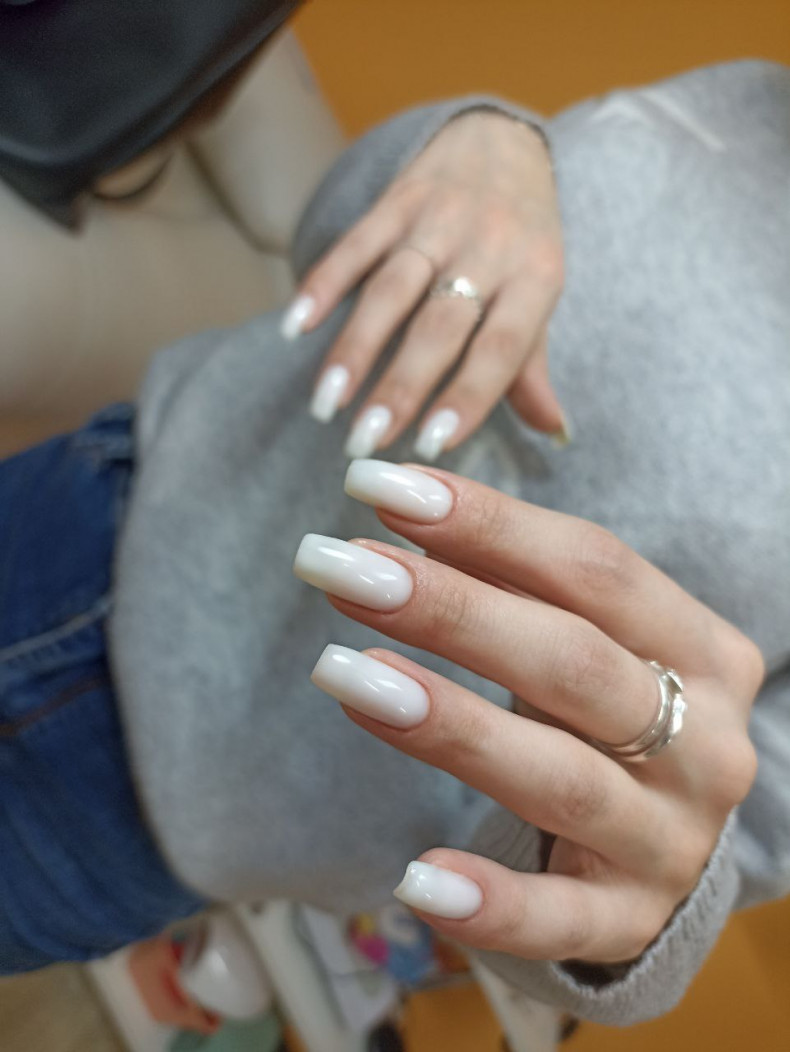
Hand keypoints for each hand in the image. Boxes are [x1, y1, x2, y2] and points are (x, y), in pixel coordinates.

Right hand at [282, 112, 565, 459]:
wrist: (502, 140)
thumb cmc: (522, 239)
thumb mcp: (539, 295)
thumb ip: (532, 366)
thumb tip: (555, 432)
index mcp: (535, 278)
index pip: (502, 347)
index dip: (467, 396)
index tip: (433, 445)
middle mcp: (489, 246)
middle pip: (438, 326)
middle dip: (400, 387)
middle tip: (366, 442)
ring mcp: (439, 220)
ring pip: (391, 290)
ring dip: (355, 349)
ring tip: (326, 404)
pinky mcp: (396, 199)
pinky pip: (355, 245)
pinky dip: (321, 285)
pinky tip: (294, 328)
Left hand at [294, 462, 762, 963]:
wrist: (676, 834)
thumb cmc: (612, 711)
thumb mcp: (591, 636)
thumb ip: (516, 580)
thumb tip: (408, 508)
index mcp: (702, 651)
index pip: (597, 569)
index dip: (489, 524)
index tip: (377, 487)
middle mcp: (705, 743)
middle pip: (573, 662)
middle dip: (451, 609)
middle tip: (340, 567)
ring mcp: (671, 839)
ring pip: (560, 778)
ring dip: (450, 724)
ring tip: (342, 674)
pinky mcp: (630, 918)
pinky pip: (562, 919)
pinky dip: (493, 904)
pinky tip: (415, 880)